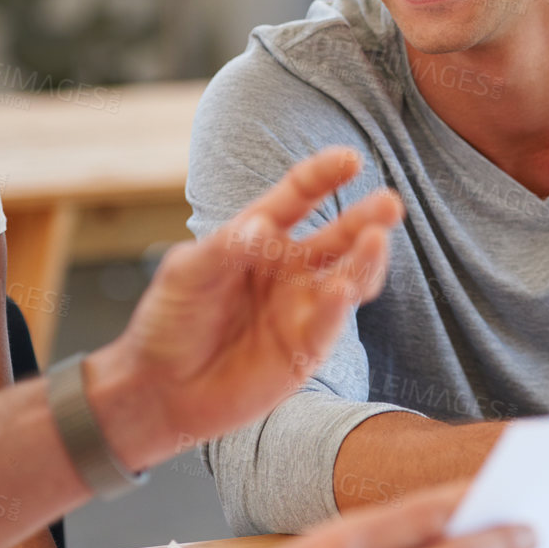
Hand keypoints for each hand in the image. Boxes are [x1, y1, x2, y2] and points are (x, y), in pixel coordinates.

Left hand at [90, 148, 402, 470]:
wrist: (158, 387)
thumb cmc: (169, 319)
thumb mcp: (187, 272)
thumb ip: (225, 248)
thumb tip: (262, 225)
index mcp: (262, 237)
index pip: (300, 197)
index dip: (324, 177)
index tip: (350, 160)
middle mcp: (291, 269)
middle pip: (340, 237)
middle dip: (367, 219)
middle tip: (390, 204)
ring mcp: (302, 309)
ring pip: (350, 279)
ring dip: (366, 261)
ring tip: (375, 241)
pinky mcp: (305, 351)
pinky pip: (328, 325)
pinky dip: (336, 308)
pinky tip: (341, 291)